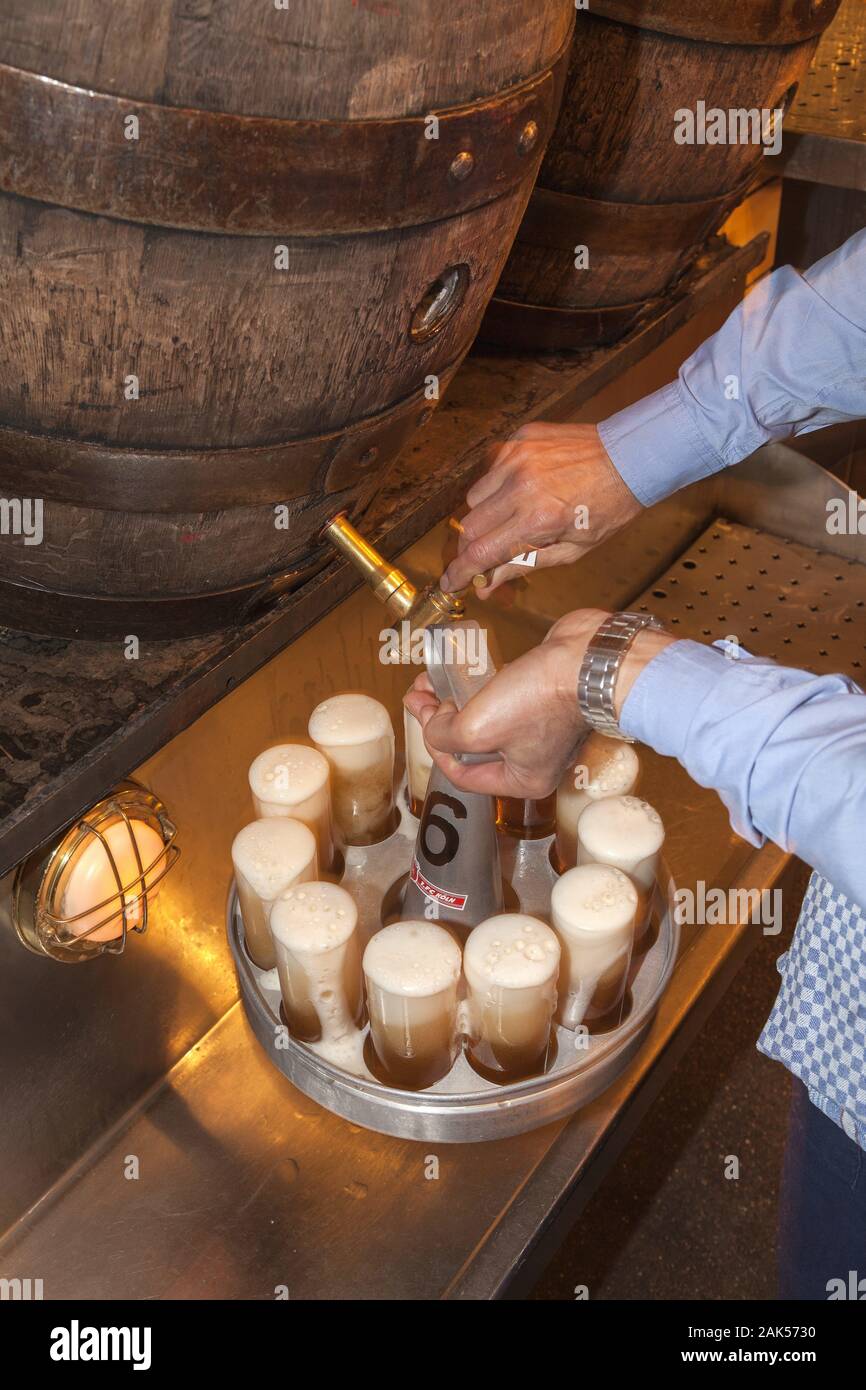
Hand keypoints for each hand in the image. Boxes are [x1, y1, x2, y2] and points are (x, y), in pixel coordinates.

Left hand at [404, 610, 674, 798]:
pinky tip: (463, 670)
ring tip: (434, 679)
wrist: (589, 659)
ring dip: (456, 701)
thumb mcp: (476, 728)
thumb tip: (432, 725)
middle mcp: (532, 758)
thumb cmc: (539, 700)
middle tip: (421, 696)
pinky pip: (501, 697)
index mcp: (522, 779)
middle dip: (441, 721)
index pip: (462, 775)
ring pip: (484, 719)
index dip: (435, 747)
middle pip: (472, 747)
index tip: (422, 717)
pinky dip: (479, 686)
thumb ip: (443, 735)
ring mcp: (539, 727)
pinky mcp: (541, 697)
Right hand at [440, 423, 640, 595]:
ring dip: (484, 514)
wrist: (631, 457)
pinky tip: (520, 488)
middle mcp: (521, 486)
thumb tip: (486, 586)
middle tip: (487, 553)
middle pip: (469, 526)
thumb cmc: (609, 507)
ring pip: (474, 497)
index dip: (460, 572)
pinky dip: (496, 484)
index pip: (480, 552)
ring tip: (512, 516)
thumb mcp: (573, 550)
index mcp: (537, 519)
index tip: (450, 582)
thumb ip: (525, 565)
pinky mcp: (519, 439)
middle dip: (473, 546)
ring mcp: (517, 458)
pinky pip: (489, 468)